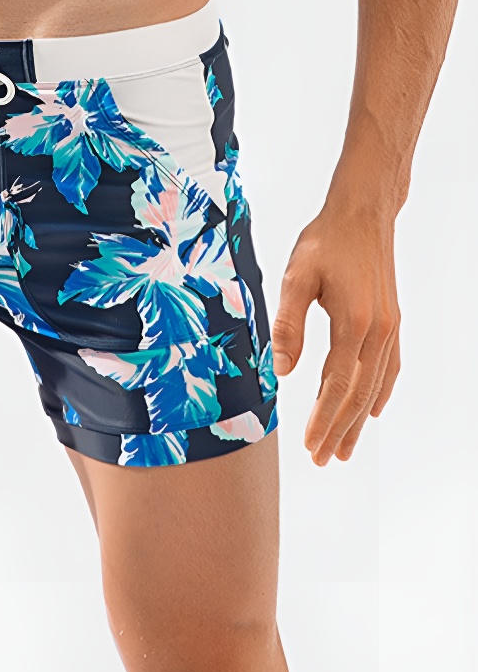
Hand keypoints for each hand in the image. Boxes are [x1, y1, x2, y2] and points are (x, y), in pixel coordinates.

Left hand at [270, 204, 400, 464]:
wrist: (363, 212)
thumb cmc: (326, 240)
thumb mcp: (297, 276)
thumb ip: (287, 325)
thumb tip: (280, 370)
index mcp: (354, 323)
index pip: (338, 384)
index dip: (324, 418)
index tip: (311, 445)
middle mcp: (378, 331)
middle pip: (360, 394)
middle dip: (340, 429)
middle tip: (323, 459)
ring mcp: (390, 328)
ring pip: (375, 386)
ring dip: (358, 419)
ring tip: (343, 448)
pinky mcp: (391, 321)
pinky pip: (389, 368)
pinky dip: (380, 393)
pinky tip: (371, 408)